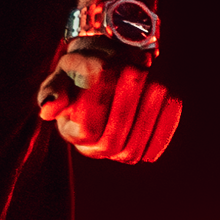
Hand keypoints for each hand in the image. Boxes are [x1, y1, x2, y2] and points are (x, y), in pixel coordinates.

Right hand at [37, 46, 181, 162]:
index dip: (96, 103)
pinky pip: (154, 146)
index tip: (104, 70)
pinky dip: (165, 125)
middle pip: (111, 141)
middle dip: (125, 107)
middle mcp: (94, 149)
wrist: (108, 66)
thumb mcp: (65, 71)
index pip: (85, 129)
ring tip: (156, 85)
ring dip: (148, 116)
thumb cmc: (83, 68)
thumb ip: (55, 89)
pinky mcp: (143, 149)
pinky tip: (172, 100)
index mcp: (71, 132)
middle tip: (133, 72)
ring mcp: (119, 152)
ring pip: (133, 147)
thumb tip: (48, 109)